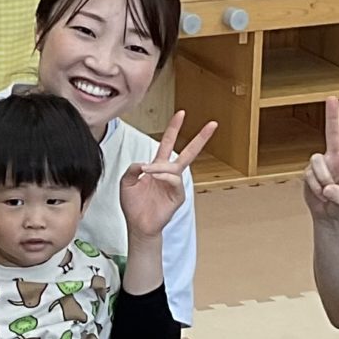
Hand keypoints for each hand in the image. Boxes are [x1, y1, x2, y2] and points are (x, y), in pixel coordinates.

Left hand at [120, 112, 215, 241]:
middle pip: (188, 152)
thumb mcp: (126, 182)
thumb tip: (143, 163)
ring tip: (148, 172)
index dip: (174, 128)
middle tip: (213, 124)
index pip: (167, 143)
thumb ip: (132, 169)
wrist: (138, 225)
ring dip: (160, 167)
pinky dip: (164, 177)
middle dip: (201, 138)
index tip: (181, 113)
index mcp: (157, 167)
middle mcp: (169, 174)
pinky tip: (154, 177)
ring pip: (174, 167)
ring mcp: (175, 185)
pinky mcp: (178, 196)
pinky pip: (175, 181)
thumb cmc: (133, 205)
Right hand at [301, 96, 338, 224]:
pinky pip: (309, 175)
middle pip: (332, 132)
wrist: (330, 216)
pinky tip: (320, 193)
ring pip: (317, 160)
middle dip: (332, 115)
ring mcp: (322, 164)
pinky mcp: (309, 172)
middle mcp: (336, 158)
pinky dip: (314, 187)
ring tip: (327, 192)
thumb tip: (328, 188)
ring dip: (321, 178)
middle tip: (332, 98)